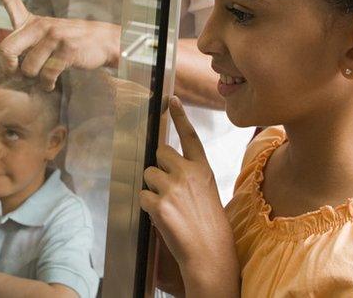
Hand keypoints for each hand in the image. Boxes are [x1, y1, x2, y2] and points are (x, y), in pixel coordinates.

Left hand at [0, 0, 120, 89]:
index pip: (11, 0)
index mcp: (32, 22)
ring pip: (27, 68)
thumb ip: (14, 45)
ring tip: (43, 77)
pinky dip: (47, 84)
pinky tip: (51, 83)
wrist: (102, 42)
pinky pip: (46, 75)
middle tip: (16, 72)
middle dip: (7, 67)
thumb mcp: (38, 41)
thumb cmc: (66, 43)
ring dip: (34, 79)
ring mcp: (55, 36)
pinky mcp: (68, 49)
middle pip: (6, 49)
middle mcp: (41, 26)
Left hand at [139, 97, 238, 294]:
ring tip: (169, 208)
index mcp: (203, 169)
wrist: (210, 253)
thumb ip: (190, 176)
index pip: (189, 136)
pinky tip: (162, 218)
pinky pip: (142, 196)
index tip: (171, 99)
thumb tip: (168, 167)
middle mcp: (188, 173)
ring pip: (148, 175)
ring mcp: (172, 188)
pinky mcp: (158, 204)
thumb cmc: (210, 226)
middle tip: (169, 190)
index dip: (180, 116)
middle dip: (159, 168)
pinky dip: (147, 206)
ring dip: (152, 188)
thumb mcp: (207, 192)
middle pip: (160, 153)